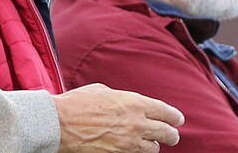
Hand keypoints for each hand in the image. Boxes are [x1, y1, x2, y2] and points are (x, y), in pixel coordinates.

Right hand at [54, 83, 183, 152]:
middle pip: (166, 133)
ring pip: (153, 149)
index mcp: (134, 103)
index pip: (165, 111)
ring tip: (151, 142)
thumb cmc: (77, 103)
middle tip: (172, 135)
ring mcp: (129, 143)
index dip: (174, 116)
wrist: (60, 123)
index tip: (177, 119)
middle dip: (172, 134)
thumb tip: (127, 104)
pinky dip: (137, 152)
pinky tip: (134, 148)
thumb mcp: (102, 90)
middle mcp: (136, 123)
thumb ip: (121, 98)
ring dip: (153, 145)